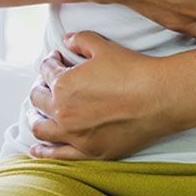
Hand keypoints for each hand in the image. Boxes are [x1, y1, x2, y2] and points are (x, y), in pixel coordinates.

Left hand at [27, 31, 175, 160]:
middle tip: (46, 85)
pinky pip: (59, 156)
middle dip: (40, 88)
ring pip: (41, 129)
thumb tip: (67, 40)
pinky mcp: (90, 152)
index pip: (46, 71)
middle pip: (38, 100)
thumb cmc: (134, 71)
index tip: (56, 60)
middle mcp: (63, 112)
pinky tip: (37, 150)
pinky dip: (44, 152)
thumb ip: (81, 40)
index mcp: (63, 84)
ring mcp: (75, 136)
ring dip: (35, 119)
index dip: (50, 62)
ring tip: (36, 114)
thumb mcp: (104, 47)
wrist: (160, 98)